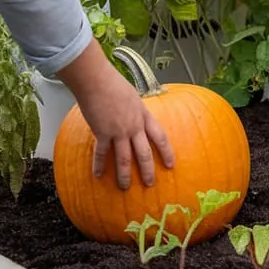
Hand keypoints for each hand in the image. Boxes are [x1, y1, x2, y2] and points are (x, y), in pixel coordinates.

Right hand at [55, 39, 174, 189]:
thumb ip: (135, 109)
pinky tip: (98, 175)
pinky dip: (99, 165)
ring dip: (125, 176)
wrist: (97, 80)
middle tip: (150, 184)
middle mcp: (134, 126)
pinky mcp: (102, 133)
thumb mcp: (132, 96)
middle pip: (145, 153)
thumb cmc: (113, 82)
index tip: (171, 165)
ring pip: (125, 159)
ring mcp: (119, 131)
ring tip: (125, 188)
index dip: (167, 152)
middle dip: (148, 171)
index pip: (160, 137)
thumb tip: (135, 114)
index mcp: (144, 115)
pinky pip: (102, 154)